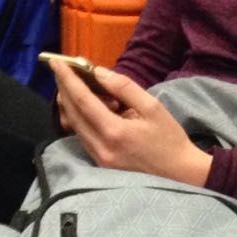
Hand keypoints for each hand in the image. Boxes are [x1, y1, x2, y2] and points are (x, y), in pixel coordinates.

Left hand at [50, 61, 212, 186]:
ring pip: (74, 127)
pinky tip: (84, 107)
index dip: (67, 79)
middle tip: (61, 71)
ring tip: (72, 86)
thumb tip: (98, 72)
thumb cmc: (170, 139)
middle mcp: (101, 148)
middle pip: (72, 114)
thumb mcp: (152, 106)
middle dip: (64, 89)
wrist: (180, 174)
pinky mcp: (101, 165)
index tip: (56, 62)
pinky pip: (82, 137)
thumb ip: (124, 87)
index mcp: (114, 132)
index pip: (82, 100)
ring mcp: (99, 159)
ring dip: (69, 104)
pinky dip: (79, 119)